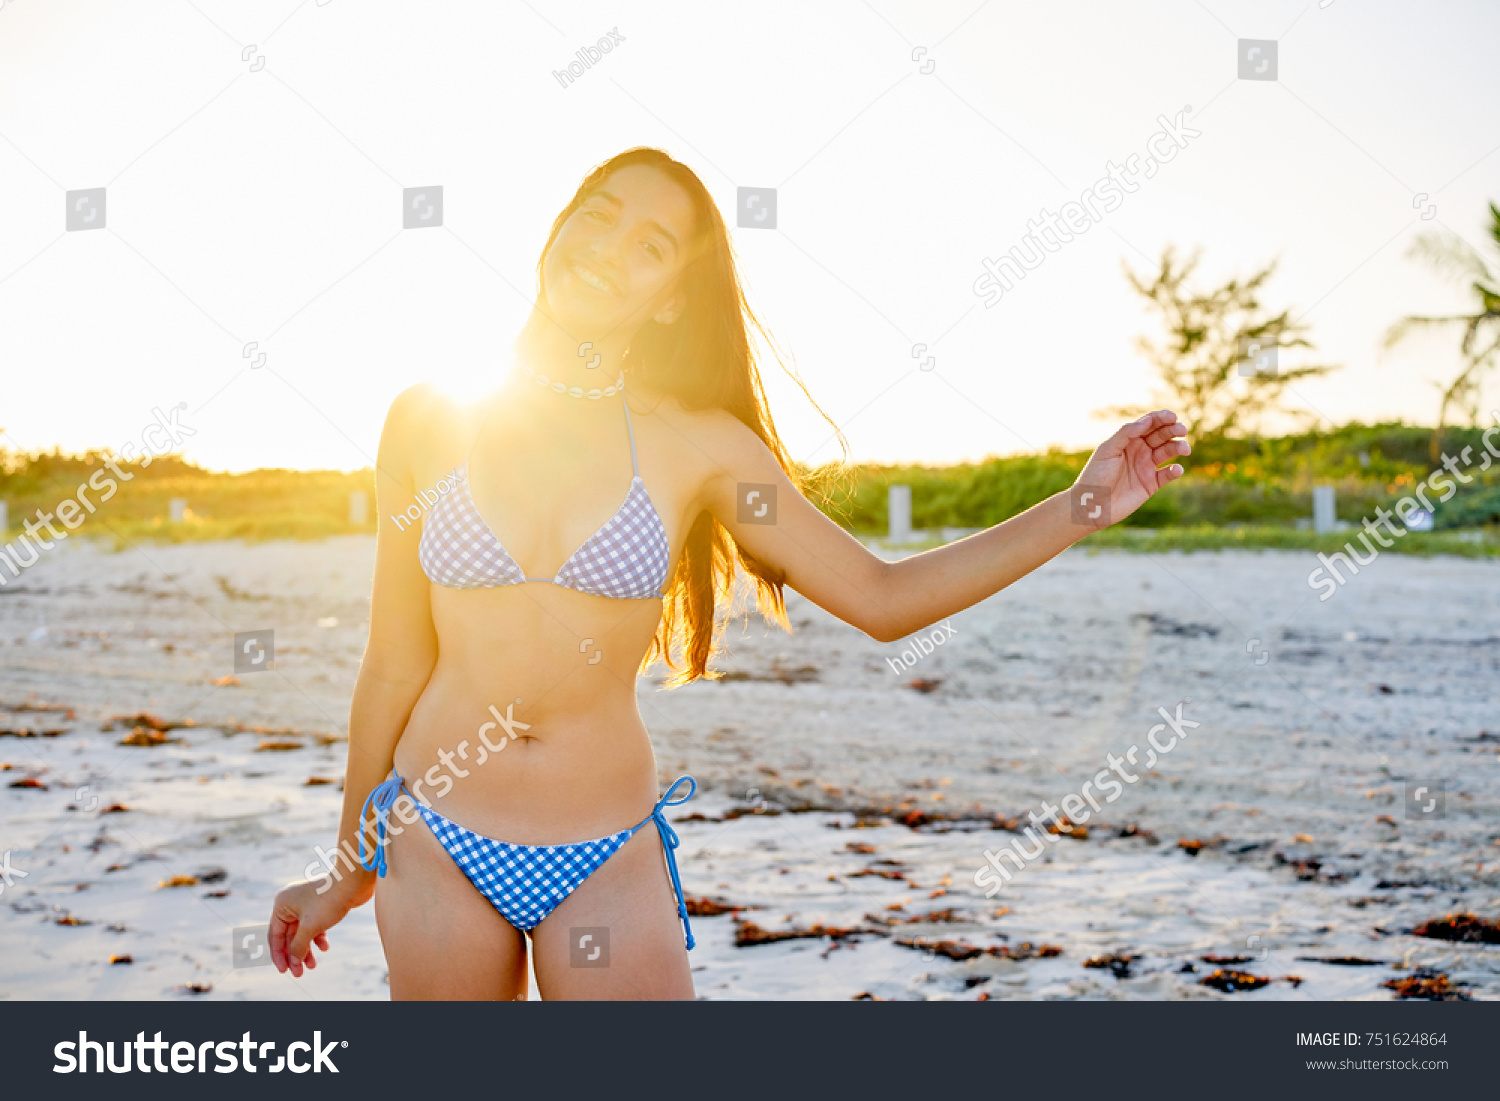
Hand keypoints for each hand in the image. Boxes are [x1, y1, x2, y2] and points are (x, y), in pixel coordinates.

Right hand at [268, 874, 366, 976]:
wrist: (353, 882)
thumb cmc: (329, 900)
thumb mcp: (310, 927)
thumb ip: (298, 946)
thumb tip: (293, 961)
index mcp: (282, 904)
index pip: (275, 935)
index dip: (279, 955)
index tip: (284, 971)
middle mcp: (291, 903)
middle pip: (288, 936)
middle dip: (294, 955)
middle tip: (299, 973)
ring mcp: (305, 904)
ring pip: (302, 932)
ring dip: (306, 949)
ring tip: (313, 965)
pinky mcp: (319, 906)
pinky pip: (314, 926)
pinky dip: (318, 937)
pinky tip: (325, 947)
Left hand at [1072, 410, 1188, 528]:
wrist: (1092, 504)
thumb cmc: (1095, 475)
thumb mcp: (1108, 450)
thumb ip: (1126, 433)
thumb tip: (1147, 420)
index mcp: (1128, 440)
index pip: (1148, 424)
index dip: (1161, 418)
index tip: (1172, 416)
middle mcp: (1139, 451)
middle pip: (1161, 435)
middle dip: (1173, 430)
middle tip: (1181, 430)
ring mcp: (1146, 467)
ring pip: (1168, 452)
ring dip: (1178, 447)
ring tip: (1184, 449)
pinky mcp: (1151, 484)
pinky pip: (1168, 474)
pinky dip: (1175, 470)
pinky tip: (1176, 469)